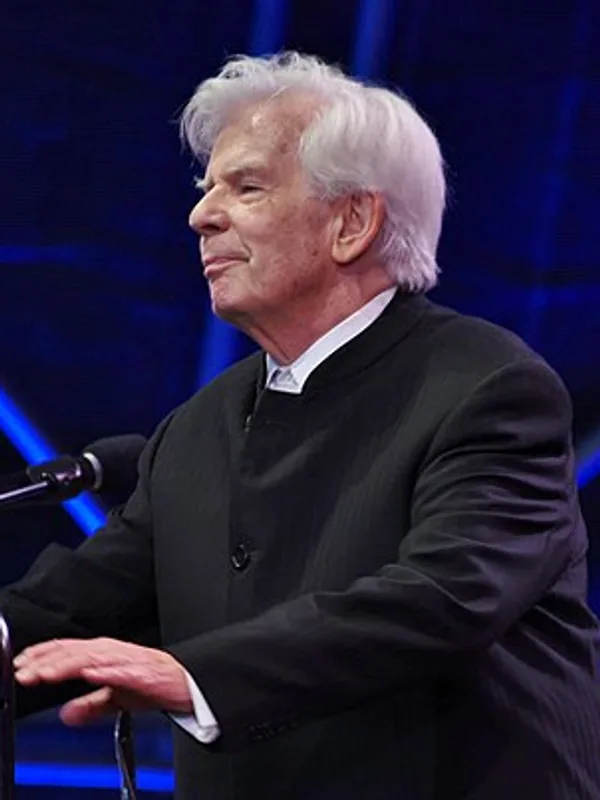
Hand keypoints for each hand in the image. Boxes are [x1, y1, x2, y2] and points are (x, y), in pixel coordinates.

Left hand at [14, 637, 192, 724]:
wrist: (189, 682)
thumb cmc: (155, 684)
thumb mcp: (117, 697)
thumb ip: (91, 704)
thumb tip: (66, 715)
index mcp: (104, 655)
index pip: (67, 651)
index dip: (42, 656)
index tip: (20, 665)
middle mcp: (112, 652)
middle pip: (73, 653)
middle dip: (46, 662)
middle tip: (23, 672)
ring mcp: (127, 660)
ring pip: (91, 658)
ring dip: (66, 665)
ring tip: (46, 674)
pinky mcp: (143, 671)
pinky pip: (121, 669)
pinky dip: (103, 670)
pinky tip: (89, 674)